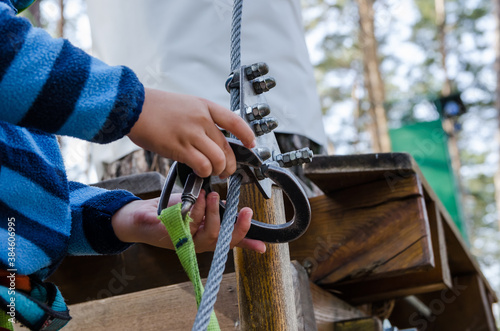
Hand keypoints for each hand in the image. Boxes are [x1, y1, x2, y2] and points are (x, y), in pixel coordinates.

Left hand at [111, 191, 265, 253]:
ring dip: (210, 210)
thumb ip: (220, 213)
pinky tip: (196, 197)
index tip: (262, 244)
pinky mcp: (172, 234)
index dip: (247, 243)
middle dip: (230, 221)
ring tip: (211, 194)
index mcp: (208, 238)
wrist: (145, 215)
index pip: (231, 242)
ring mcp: (186, 241)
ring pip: (205, 230)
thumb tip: (241, 212)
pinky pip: (189, 222)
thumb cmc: (175, 213)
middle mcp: (198, 243)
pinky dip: (195, 207)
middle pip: (220, 238)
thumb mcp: (202, 211)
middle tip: (235, 205)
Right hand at [127, 88, 255, 177]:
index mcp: (205, 106)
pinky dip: (204, 172)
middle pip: (227, 147)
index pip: (234, 121)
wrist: (133, 106)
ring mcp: (191, 133)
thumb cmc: (156, 107)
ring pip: (218, 159)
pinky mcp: (179, 147)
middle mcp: (202, 119)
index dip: (247, 134)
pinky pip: (202, 165)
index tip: (252, 144)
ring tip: (212, 173)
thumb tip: (212, 139)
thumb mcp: (186, 105)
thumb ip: (201, 119)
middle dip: (230, 164)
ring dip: (218, 170)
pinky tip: (199, 172)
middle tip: (226, 171)